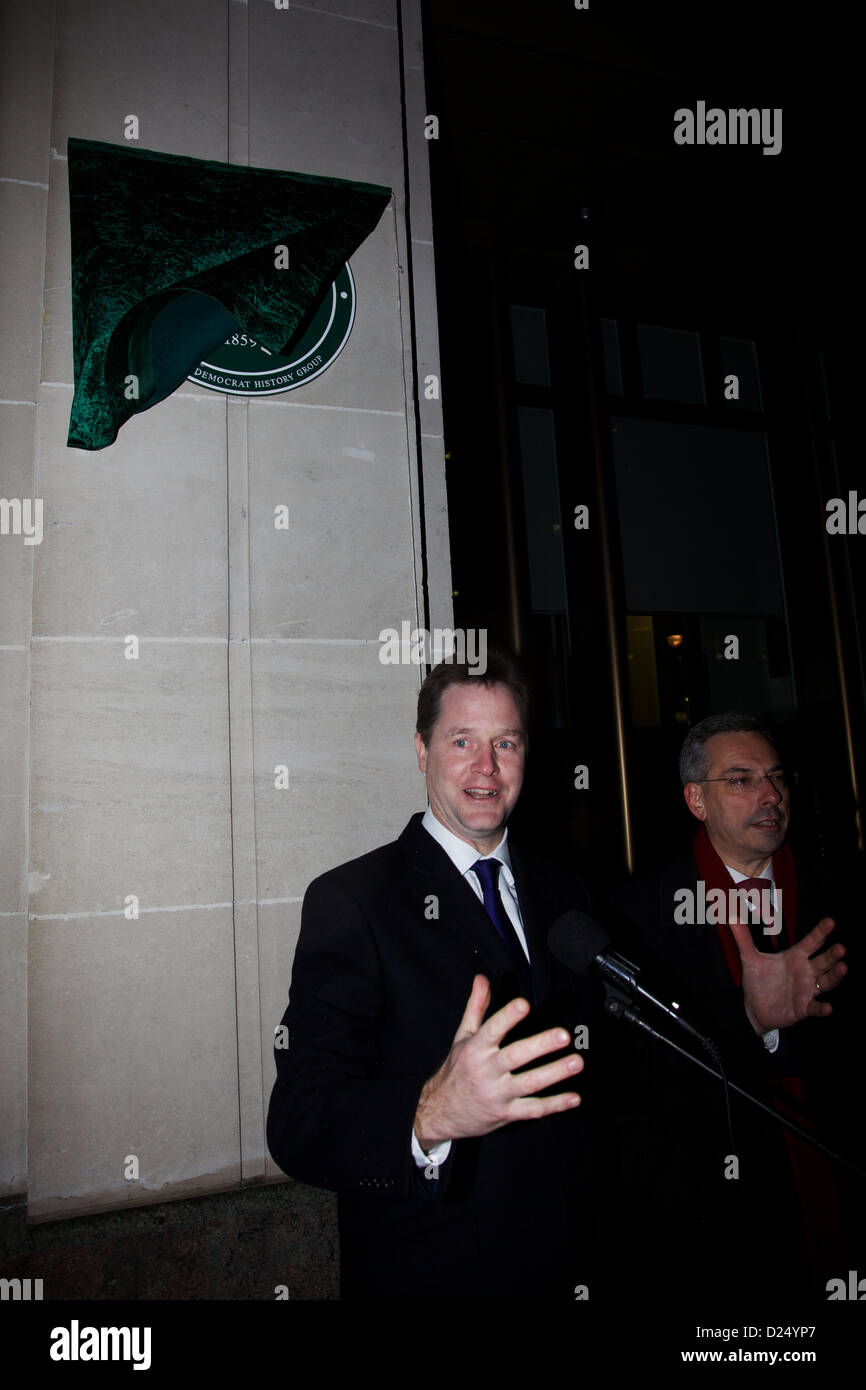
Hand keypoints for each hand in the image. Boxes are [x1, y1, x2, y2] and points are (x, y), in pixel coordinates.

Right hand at [413, 975, 582, 1148]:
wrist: (441, 1111)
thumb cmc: (456, 1069)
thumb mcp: (463, 1036)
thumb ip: (476, 1006)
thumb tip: (482, 978)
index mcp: (475, 1049)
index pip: (492, 1030)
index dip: (507, 1017)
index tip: (524, 1005)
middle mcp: (486, 1071)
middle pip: (515, 1056)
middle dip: (541, 1046)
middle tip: (563, 1035)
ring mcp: (497, 1094)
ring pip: (529, 1084)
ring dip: (555, 1073)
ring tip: (576, 1062)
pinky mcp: (506, 1113)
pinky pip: (533, 1110)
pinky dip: (555, 1105)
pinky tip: (573, 1098)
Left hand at [728, 917, 846, 1033]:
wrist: (753, 1008)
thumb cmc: (757, 981)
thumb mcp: (750, 959)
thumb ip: (743, 939)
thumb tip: (732, 918)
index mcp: (796, 957)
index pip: (811, 942)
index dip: (820, 932)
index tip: (830, 922)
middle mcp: (805, 971)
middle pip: (823, 961)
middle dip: (833, 955)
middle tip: (840, 948)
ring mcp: (807, 990)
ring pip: (826, 981)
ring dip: (835, 975)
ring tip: (843, 967)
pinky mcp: (804, 1007)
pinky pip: (815, 1007)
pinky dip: (821, 1007)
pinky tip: (827, 1007)